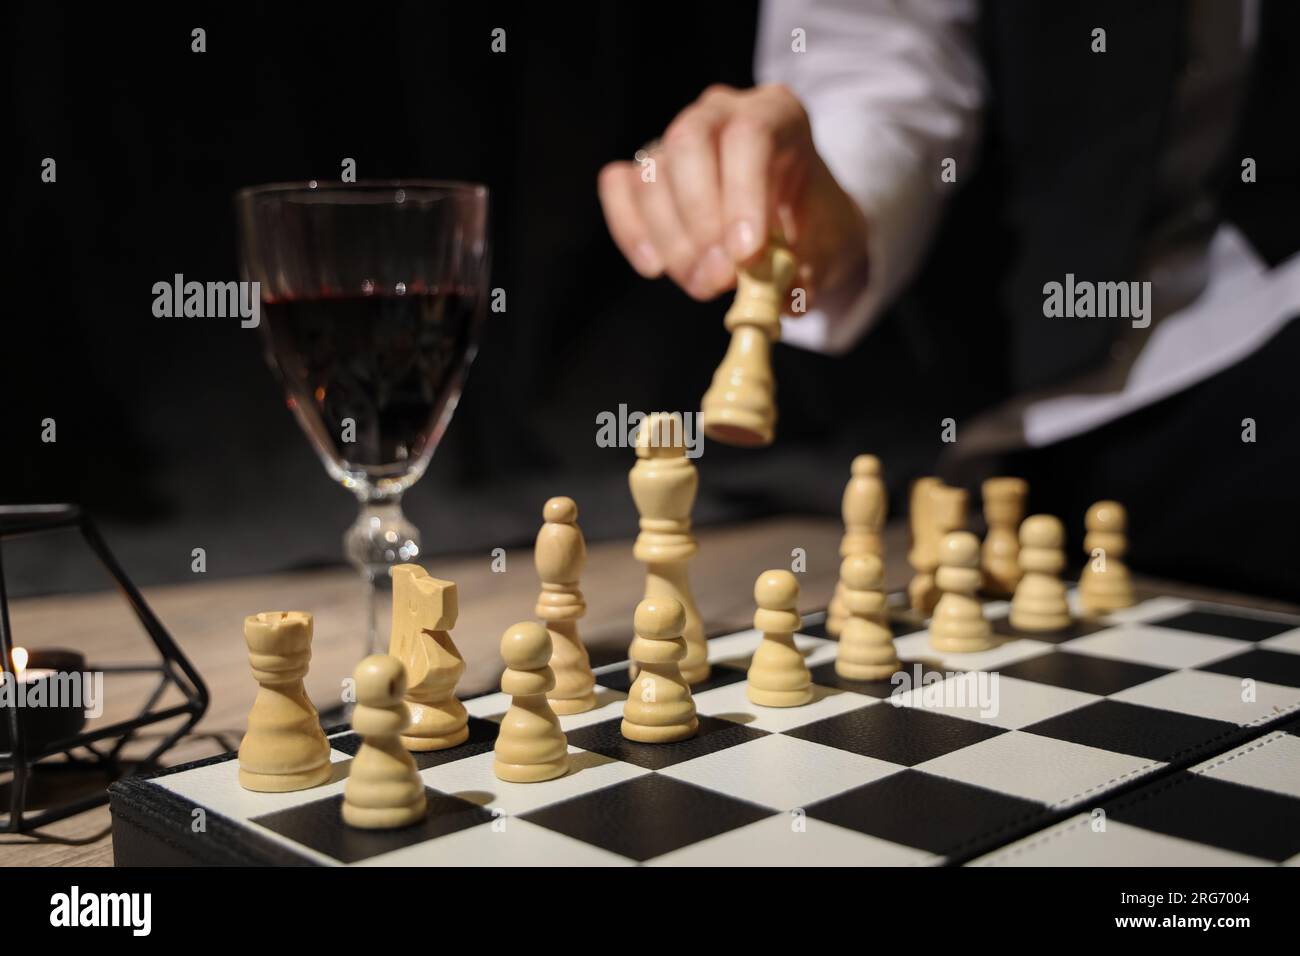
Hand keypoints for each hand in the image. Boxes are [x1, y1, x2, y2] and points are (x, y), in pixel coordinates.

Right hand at [598, 83, 867, 305]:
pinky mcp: (645, 169)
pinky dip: (632, 231)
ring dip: (673, 240)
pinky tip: (656, 267)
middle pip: (688, 142)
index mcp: (777, 114)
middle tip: (718, 278)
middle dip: (699, 218)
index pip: (750, 134)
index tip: (746, 254)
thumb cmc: (814, 228)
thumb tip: (775, 295)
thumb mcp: (828, 248)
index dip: (743, 195)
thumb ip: (805, 269)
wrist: (801, 227)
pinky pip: (620, 189)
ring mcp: (677, 137)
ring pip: (653, 175)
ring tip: (704, 284)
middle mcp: (721, 113)